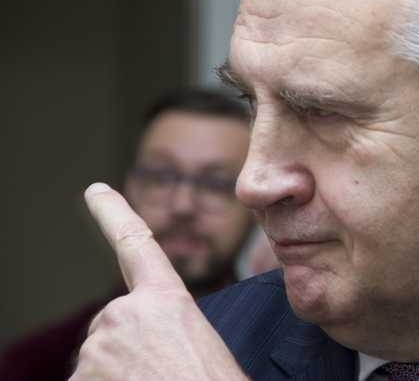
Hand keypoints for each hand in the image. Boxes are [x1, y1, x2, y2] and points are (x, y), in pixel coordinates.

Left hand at [69, 183, 247, 380]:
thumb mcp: (203, 349)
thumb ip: (168, 332)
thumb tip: (138, 347)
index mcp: (168, 301)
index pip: (137, 245)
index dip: (113, 213)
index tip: (94, 190)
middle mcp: (126, 314)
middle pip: (113, 329)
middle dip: (129, 354)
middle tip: (163, 375)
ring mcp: (99, 348)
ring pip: (98, 364)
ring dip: (119, 379)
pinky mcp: (82, 378)